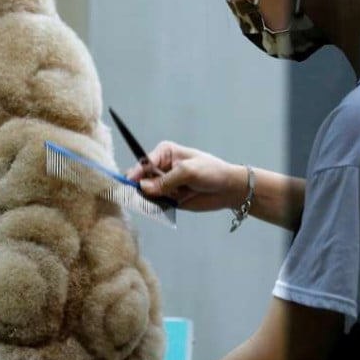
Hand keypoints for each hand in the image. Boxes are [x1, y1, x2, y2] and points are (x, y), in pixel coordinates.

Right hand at [125, 141, 247, 211]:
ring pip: (147, 193)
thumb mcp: (188, 172)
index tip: (130, 184)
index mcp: (165, 153)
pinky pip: (156, 204)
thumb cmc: (212, 172)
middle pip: (141, 179)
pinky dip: (158, 207)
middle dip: (142, 188)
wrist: (230, 189)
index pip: (144, 162)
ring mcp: (165, 184)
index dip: (135, 173)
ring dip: (151, 199)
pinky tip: (167, 206)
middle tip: (145, 196)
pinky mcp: (169, 198)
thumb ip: (165, 181)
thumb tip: (143, 188)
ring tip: (164, 200)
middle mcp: (162, 167)